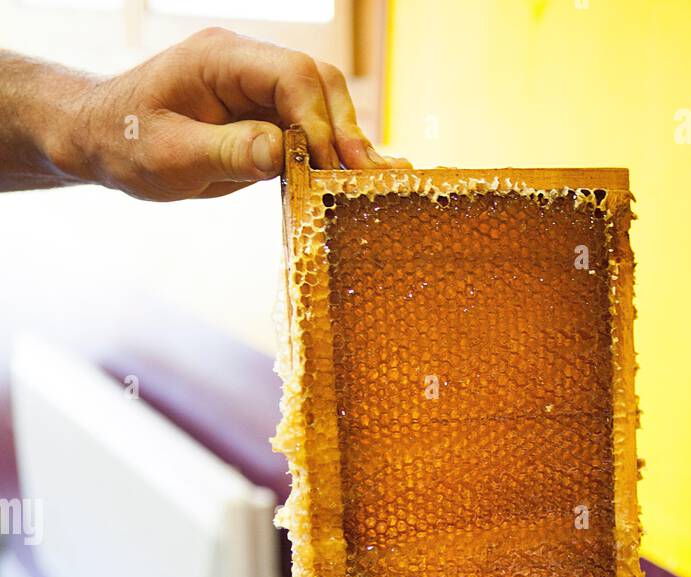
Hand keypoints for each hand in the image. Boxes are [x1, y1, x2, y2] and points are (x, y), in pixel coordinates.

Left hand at [55, 28, 409, 199]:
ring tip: (368, 184)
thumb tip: (284, 153)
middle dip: (345, 129)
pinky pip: (307, 128)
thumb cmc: (127, 143)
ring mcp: (256, 89)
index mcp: (221, 59)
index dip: (319, 120)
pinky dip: (329, 154)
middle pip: (319, 82)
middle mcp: (246, 65)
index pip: (291, 74)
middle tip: (363, 179)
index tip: (327, 166)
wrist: (102, 138)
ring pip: (322, 104)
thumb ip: (229, 151)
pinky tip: (350, 181)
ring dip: (345, 143)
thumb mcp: (172, 156)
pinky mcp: (261, 117)